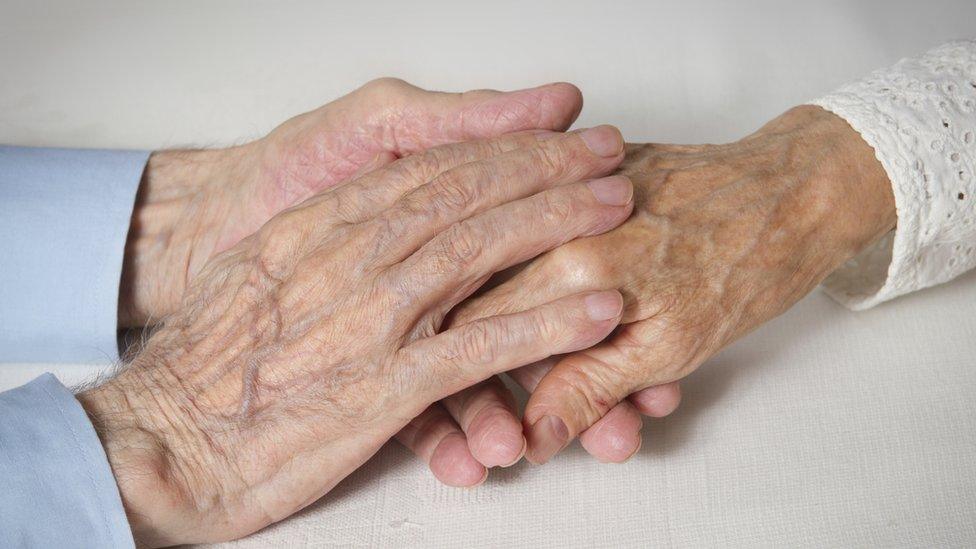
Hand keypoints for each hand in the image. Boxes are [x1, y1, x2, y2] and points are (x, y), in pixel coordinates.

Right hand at [77, 125, 633, 545]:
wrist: (161, 441)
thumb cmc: (204, 366)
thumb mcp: (258, 277)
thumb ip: (320, 244)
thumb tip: (367, 223)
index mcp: (320, 229)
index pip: (425, 171)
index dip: (497, 148)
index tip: (549, 137)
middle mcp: (348, 258)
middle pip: (464, 195)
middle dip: (543, 168)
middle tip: (605, 152)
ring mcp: (368, 319)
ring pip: (479, 251)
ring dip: (558, 225)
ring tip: (619, 209)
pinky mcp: (381, 386)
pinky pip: (478, 348)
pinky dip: (544, 326)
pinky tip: (596, 312)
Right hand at [437, 105, 896, 465]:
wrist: (797, 194)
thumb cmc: (747, 267)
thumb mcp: (670, 349)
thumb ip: (590, 389)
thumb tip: (535, 434)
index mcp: (572, 265)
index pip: (481, 327)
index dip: (482, 379)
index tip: (496, 415)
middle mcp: (558, 218)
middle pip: (496, 302)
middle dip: (526, 365)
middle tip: (569, 406)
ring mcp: (571, 187)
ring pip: (525, 273)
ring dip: (560, 335)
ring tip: (633, 384)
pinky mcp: (587, 173)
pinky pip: (555, 234)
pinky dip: (575, 287)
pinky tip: (623, 326)